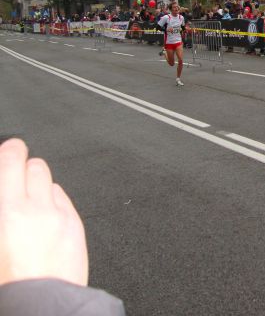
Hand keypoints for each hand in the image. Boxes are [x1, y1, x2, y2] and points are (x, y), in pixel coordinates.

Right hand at [0, 139, 87, 286]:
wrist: (41, 305)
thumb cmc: (9, 280)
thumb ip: (4, 210)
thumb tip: (6, 191)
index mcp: (8, 211)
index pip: (10, 162)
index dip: (9, 150)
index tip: (9, 148)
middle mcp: (35, 208)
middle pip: (35, 165)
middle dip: (25, 165)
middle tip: (17, 170)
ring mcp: (59, 214)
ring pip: (51, 179)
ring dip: (40, 181)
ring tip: (30, 195)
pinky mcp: (75, 223)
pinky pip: (64, 198)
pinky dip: (54, 199)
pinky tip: (46, 213)